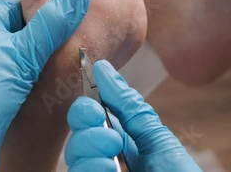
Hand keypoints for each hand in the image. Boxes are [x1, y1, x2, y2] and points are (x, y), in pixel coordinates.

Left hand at [0, 0, 90, 171]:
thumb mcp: (27, 53)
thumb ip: (54, 23)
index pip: (23, 7)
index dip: (43, 24)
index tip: (56, 42)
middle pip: (13, 32)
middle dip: (32, 47)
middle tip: (45, 66)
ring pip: (2, 54)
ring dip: (18, 66)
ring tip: (29, 84)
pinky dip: (2, 80)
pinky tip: (10, 95)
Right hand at [65, 60, 201, 171]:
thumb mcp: (158, 139)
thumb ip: (129, 107)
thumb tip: (104, 70)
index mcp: (122, 144)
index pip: (93, 117)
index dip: (89, 101)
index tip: (91, 82)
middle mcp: (106, 161)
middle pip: (78, 134)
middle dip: (85, 121)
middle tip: (103, 126)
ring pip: (73, 157)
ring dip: (88, 148)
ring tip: (111, 154)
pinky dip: (90, 169)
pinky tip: (107, 170)